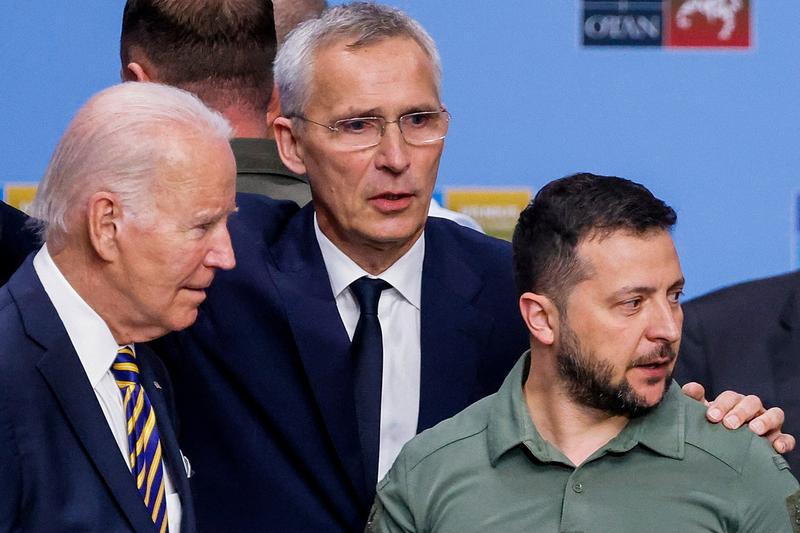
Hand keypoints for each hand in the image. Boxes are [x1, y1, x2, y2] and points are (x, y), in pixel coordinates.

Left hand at [681, 382, 795, 453]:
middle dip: (740, 412)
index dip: (722, 405)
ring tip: (754, 430)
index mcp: (733, 402)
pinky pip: (787, 438)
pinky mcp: (778, 440)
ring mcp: (768, 424)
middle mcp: (752, 410)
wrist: (725, 451)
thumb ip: (694, 401)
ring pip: (774, 414)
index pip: (730, 397)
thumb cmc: (713, 428)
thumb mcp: (702, 415)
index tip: (711, 417)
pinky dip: (784, 441)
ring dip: (765, 421)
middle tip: (729, 424)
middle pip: (752, 402)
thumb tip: (691, 388)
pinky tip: (776, 447)